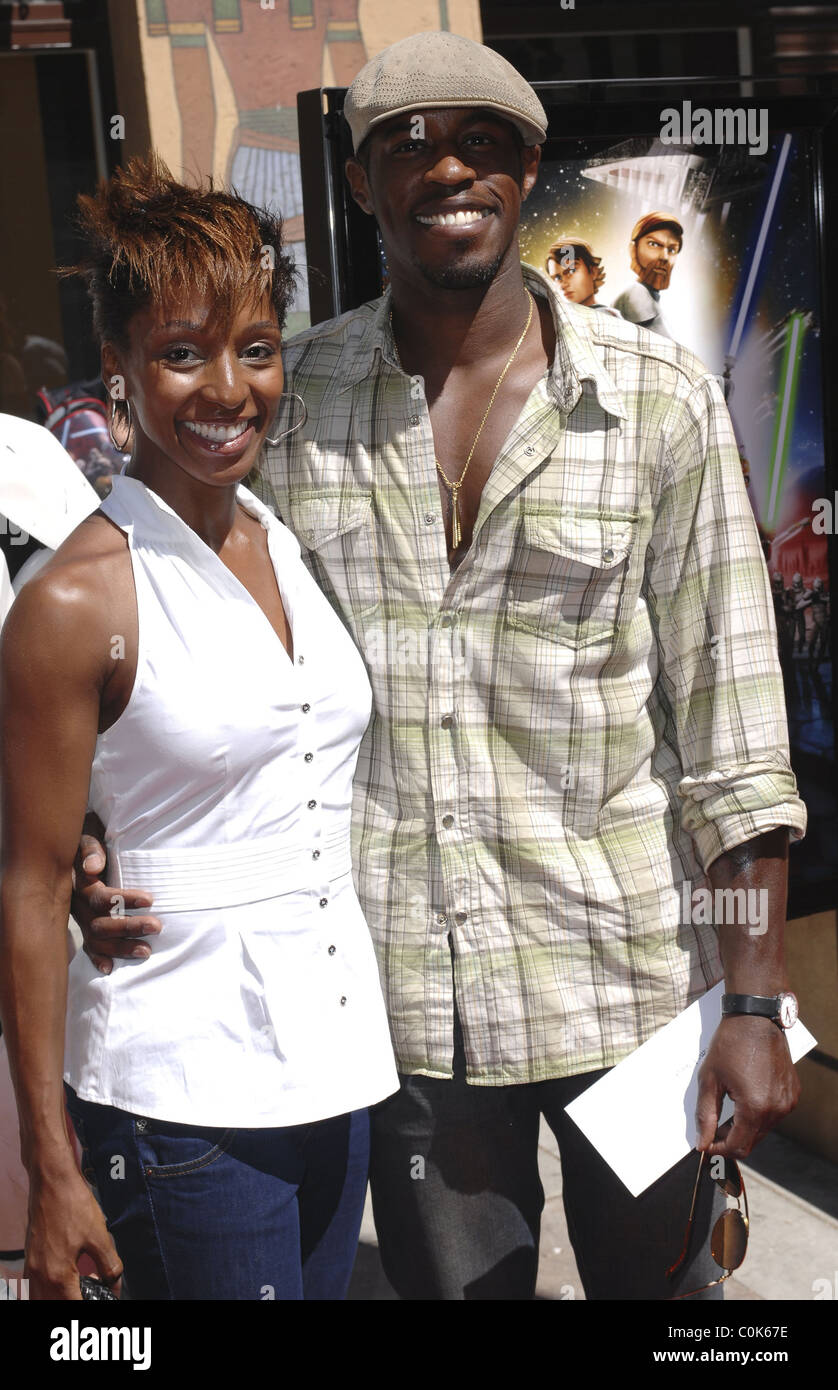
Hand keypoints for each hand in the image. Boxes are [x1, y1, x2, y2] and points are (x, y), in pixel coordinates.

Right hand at [26, 1166, 122, 1299]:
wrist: (52, 1180)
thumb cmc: (73, 1204)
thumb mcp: (99, 1236)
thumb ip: (109, 1265)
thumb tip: (114, 1283)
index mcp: (58, 1275)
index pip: (74, 1306)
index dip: (90, 1305)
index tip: (102, 1299)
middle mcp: (39, 1276)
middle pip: (53, 1305)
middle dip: (74, 1303)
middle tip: (92, 1294)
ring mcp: (31, 1267)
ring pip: (41, 1298)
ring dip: (59, 1298)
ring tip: (80, 1288)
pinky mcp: (30, 1256)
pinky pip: (35, 1284)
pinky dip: (49, 1288)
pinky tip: (67, 1277)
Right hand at [71, 813, 159, 973]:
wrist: (73, 854)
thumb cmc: (90, 847)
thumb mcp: (87, 840)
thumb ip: (91, 850)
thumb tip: (93, 867)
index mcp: (82, 886)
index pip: (101, 897)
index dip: (124, 899)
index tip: (150, 899)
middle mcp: (80, 907)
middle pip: (101, 924)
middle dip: (129, 927)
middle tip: (157, 926)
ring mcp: (82, 920)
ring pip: (98, 940)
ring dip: (121, 947)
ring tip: (146, 951)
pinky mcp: (86, 928)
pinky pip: (89, 947)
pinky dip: (98, 958)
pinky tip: (109, 969)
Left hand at [695, 1014, 799, 1158]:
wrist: (756, 1018)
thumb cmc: (730, 1044)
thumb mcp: (710, 1080)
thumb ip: (705, 1115)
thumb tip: (702, 1143)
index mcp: (755, 1108)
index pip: (738, 1147)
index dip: (718, 1149)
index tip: (706, 1143)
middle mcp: (776, 1109)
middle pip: (752, 1141)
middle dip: (730, 1139)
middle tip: (713, 1126)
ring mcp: (788, 1102)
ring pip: (763, 1130)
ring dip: (745, 1127)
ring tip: (728, 1107)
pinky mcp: (793, 1093)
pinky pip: (775, 1115)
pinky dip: (759, 1114)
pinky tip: (745, 1097)